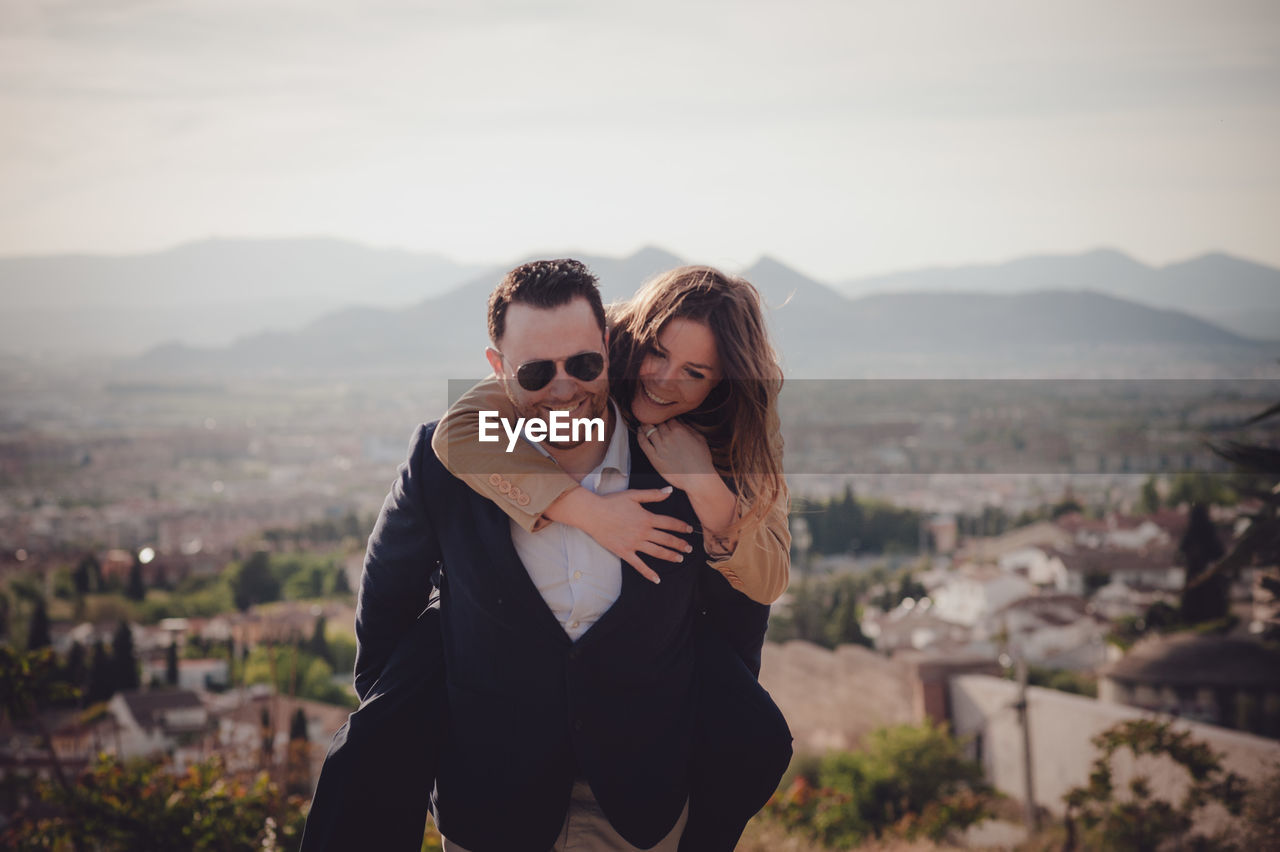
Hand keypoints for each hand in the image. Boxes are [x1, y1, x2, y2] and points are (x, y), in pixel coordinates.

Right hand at [546, 487, 694, 583]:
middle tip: (689, 548)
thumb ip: (653, 494)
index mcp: (647, 518)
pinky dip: (649, 573)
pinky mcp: (624, 552)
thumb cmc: (612, 502)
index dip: (681, 527)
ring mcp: (634, 544)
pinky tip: (657, 579)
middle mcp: (643, 532)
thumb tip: (670, 490)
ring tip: (680, 559)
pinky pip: (639, 565)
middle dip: (680, 544)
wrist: (593, 514)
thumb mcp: (633, 495)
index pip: (669, 523)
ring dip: (670, 556)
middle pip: (666, 539)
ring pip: (657, 552)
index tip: (690, 530)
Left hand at [636, 420, 716, 492]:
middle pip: (658, 423)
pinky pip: (643, 443)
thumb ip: (689, 428)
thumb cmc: (701, 461)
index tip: (665, 419)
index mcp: (679, 430)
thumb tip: (681, 422)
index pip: (669, 418)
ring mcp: (660, 447)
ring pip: (648, 430)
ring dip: (645, 424)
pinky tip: (639, 431)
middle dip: (656, 420)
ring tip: (643, 422)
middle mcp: (668, 436)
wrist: (697, 478)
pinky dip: (640, 435)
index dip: (667, 418)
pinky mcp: (654, 457)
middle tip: (653, 419)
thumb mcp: (700, 439)